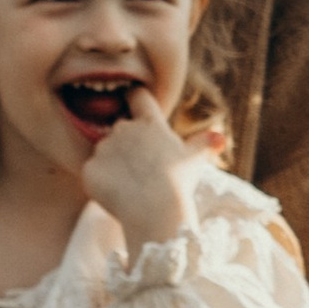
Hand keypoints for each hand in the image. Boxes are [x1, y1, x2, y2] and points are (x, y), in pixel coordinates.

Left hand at [78, 92, 221, 247]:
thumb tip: (219, 138)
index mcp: (149, 124)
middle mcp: (123, 129)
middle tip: (142, 169)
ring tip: (131, 186)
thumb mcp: (196, 160)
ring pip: (105, 152)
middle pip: (120, 129)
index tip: (136, 105)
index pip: (137, 97)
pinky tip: (116, 195)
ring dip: (113, 164)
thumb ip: (205, 144)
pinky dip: (101, 182)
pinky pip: (92, 173)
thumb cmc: (179, 183)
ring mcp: (104, 148)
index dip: (136, 99)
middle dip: (128, 145)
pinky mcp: (89, 169)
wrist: (155, 210)